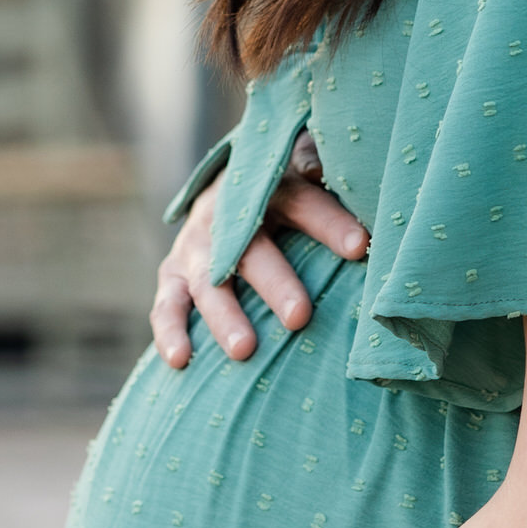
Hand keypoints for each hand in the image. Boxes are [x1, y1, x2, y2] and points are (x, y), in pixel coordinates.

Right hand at [151, 129, 368, 370]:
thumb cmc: (285, 190)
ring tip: (245, 350)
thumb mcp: (301, 170)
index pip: (299, 201)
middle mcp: (223, 214)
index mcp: (265, 185)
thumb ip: (318, 167)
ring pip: (208, 281)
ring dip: (224, 316)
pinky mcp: (172, 273)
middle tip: (300, 316)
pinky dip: (169, 330)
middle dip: (275, 283)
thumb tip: (324, 174)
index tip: (360, 247)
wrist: (228, 185)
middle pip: (250, 249)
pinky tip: (181, 360)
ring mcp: (194, 245)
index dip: (328, 222)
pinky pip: (166, 303)